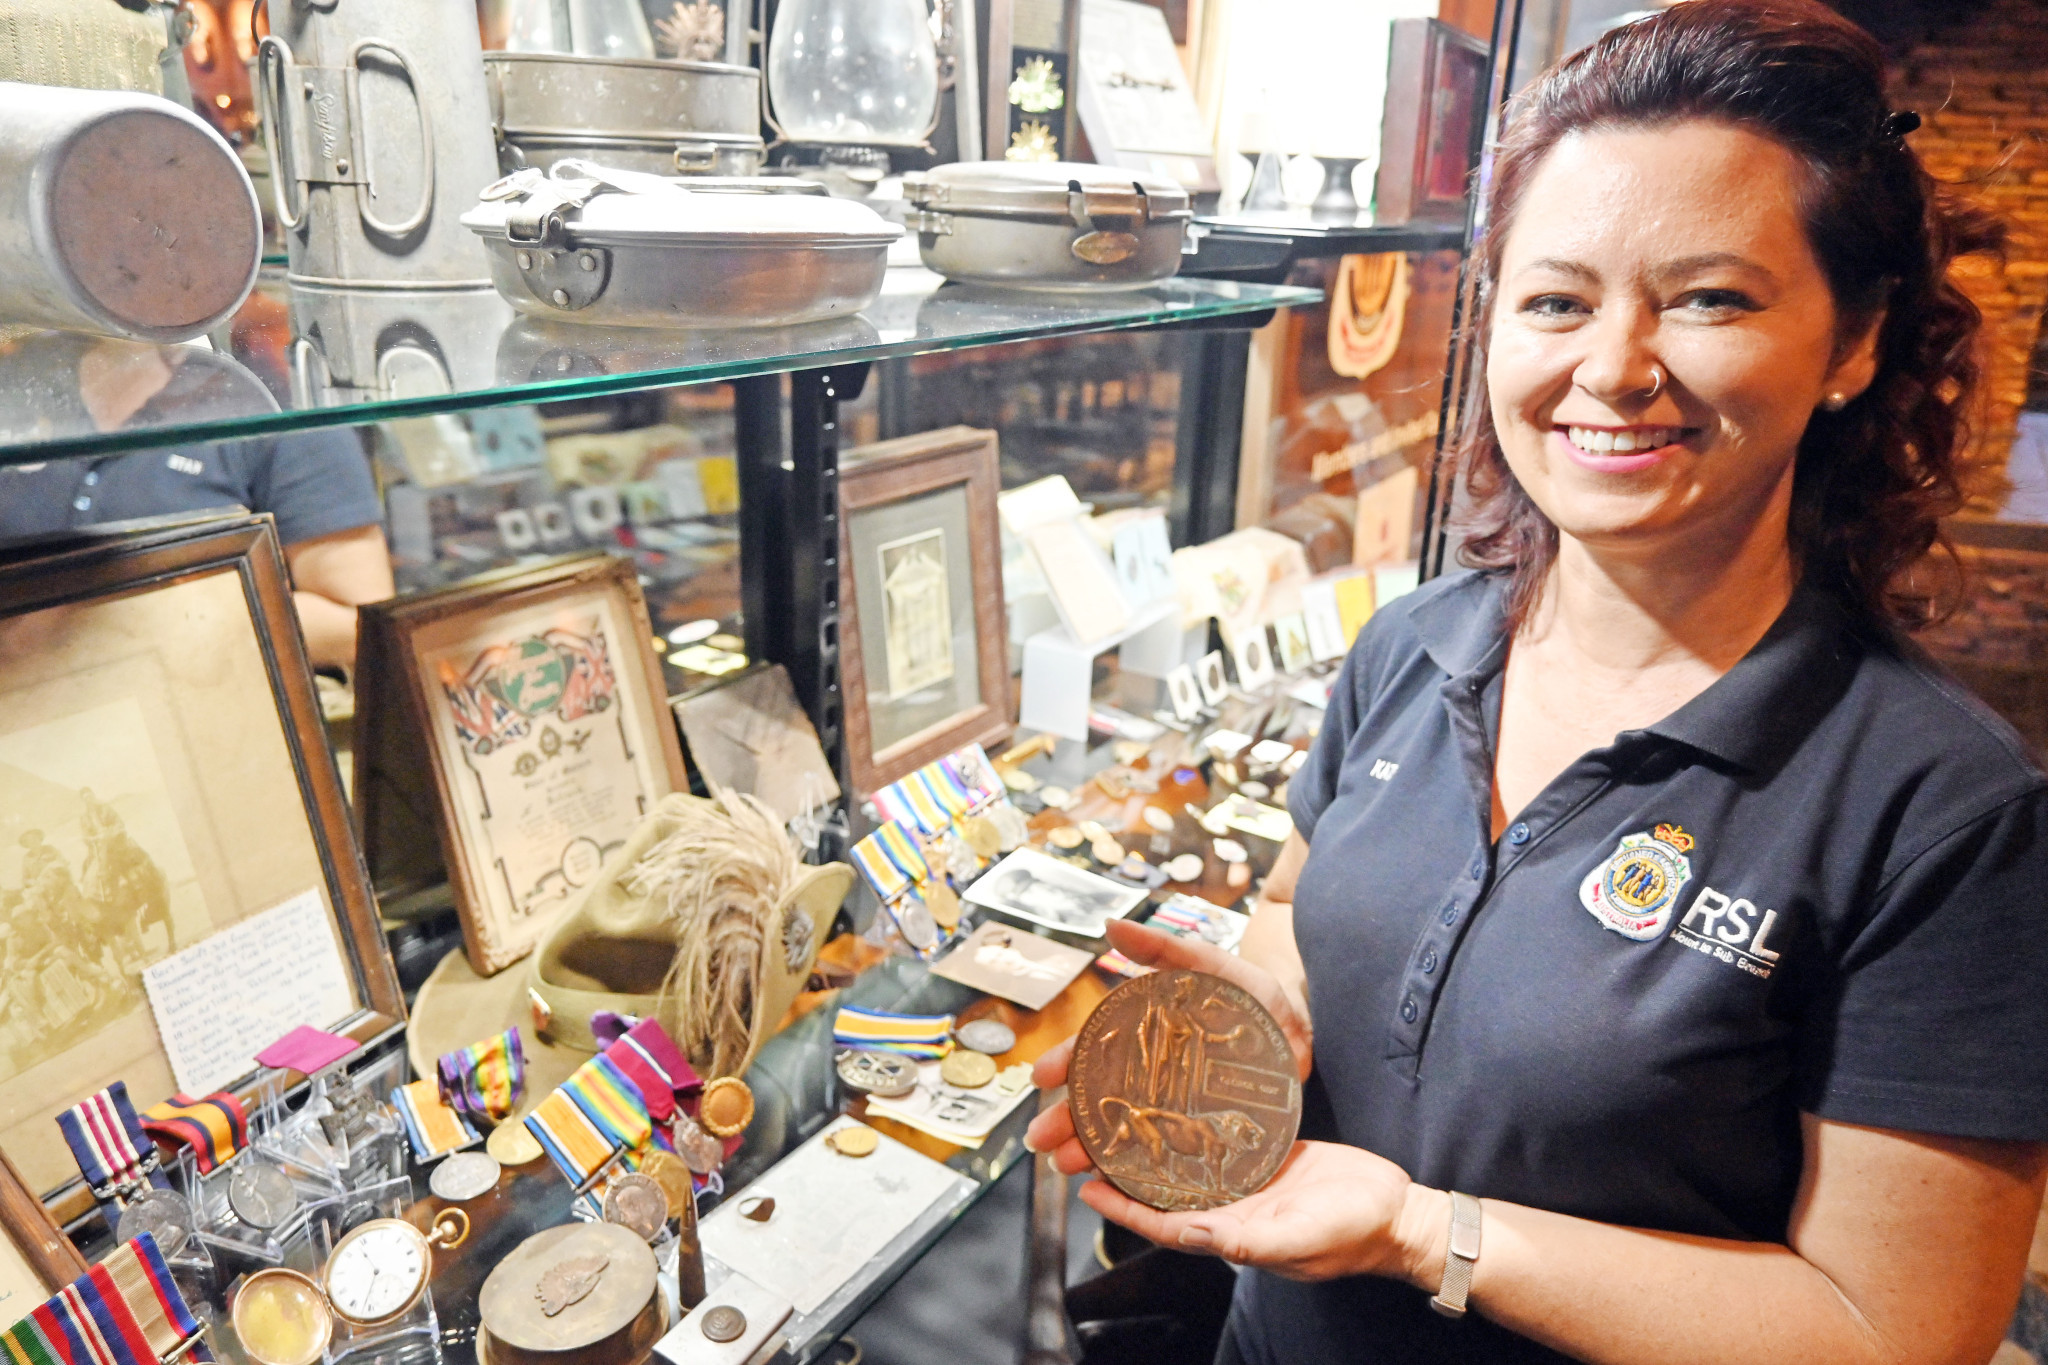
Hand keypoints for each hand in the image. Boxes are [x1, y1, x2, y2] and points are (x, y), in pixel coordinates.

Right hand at [1023, 918, 1313, 1178]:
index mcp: (1145, 1034)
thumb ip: (1163, 948)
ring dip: (1089, 1148)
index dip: (1066, 1062)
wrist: (1302, 1028)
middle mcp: (1152, 1073)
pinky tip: (1111, 1183)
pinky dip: (1132, 1167)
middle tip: (1040, 1140)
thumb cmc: (1252, 993)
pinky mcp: (1200, 1133)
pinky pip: (1161, 1154)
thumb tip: (1112, 926)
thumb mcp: (1207, 963)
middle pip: (1100, 1098)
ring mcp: (1174, 1105)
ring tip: (1066, 1165)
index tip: (1040, 1079)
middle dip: (1065, 1119)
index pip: (1096, 1050)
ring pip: (1122, 1129)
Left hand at [1080, 1139, 1434, 1283]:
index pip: (1165, 1224)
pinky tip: (1183, 1106)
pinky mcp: (1270, 1158)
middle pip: (1169, 1193)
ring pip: (1192, 1167)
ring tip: (1127, 1120)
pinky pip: (1224, 1143)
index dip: (1125, 1208)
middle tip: (1094, 1145)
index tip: (1089, 1186)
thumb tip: (1197, 1235)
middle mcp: (1234, 1210)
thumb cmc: (1355, 1232)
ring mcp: (1251, 1184)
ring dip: (1159, 1148)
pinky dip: (1199, 1129)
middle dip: (1131, 1174)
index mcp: (1233, 1235)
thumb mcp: (1301, 1237)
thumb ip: (1248, 1240)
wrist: (1399, 1213)